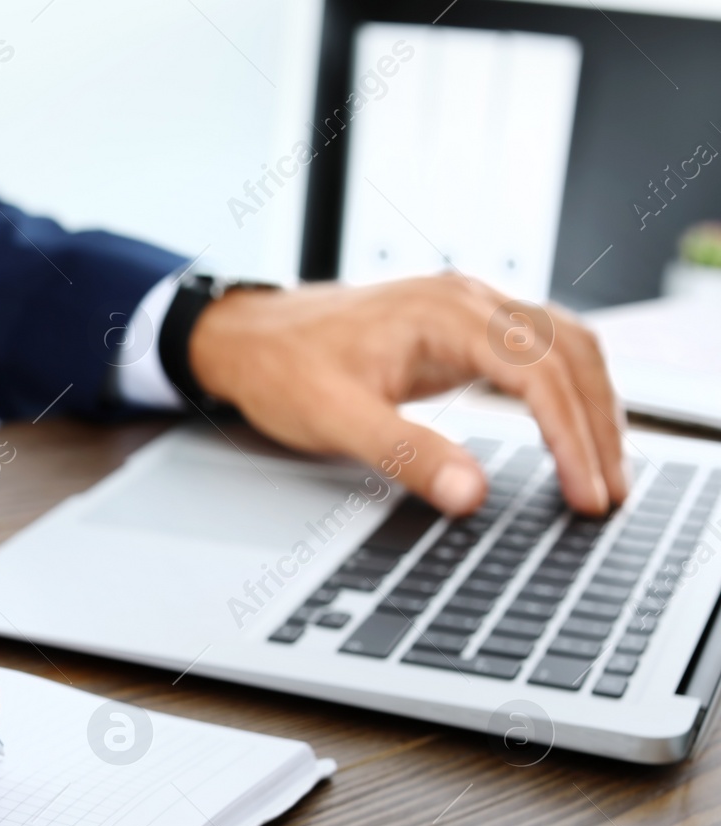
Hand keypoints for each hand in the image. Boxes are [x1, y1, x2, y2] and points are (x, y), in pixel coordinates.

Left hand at [186, 275, 626, 514]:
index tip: (585, 494)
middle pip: (569, 355)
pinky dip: (567, 391)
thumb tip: (470, 494)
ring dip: (593, 406)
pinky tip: (573, 431)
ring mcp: (469, 309)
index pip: (539, 374)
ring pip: (564, 347)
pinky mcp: (463, 328)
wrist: (248, 335)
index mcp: (443, 314)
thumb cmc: (283, 369)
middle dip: (598, 427)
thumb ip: (404, 454)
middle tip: (607, 496)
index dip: (571, 439)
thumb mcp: (335, 419)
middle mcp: (467, 300)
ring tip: (604, 472)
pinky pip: (539, 350)